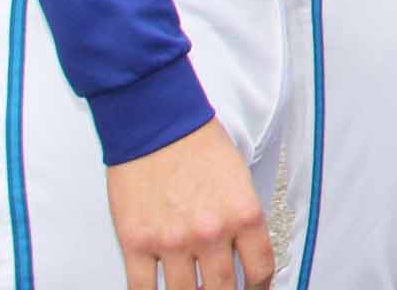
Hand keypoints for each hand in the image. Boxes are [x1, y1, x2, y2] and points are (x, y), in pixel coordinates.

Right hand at [105, 119, 273, 289]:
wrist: (156, 122)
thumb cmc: (198, 144)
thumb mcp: (239, 180)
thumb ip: (242, 219)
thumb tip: (244, 254)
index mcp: (243, 214)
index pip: (260, 269)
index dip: (260, 287)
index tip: (256, 289)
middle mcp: (210, 233)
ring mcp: (171, 242)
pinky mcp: (136, 244)